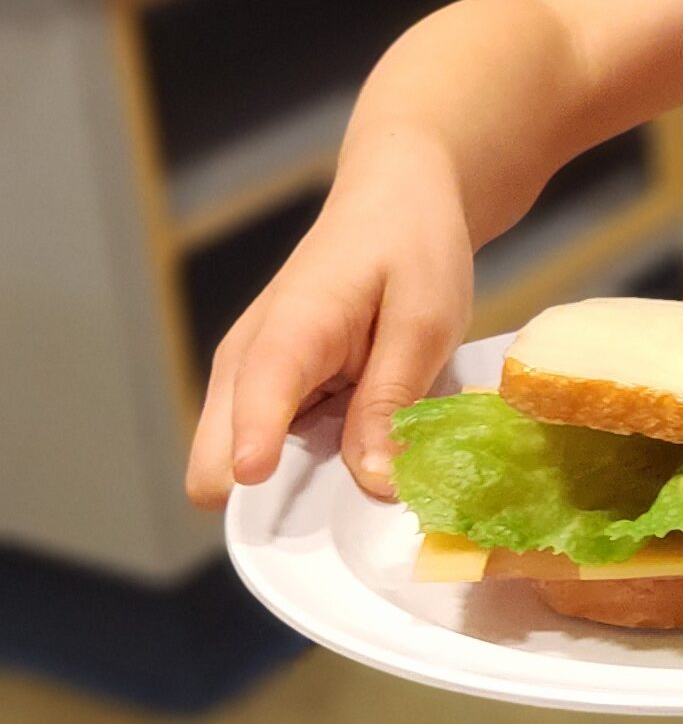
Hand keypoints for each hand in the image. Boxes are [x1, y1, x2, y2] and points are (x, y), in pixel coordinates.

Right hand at [185, 134, 474, 508]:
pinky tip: (357, 465)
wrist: (397, 201)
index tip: (253, 481)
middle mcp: (249, 361)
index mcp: (290, 328)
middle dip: (268, 500)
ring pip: (240, 467)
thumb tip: (372, 484)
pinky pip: (274, 455)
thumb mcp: (424, 320)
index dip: (253, 448)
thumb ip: (392, 400)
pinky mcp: (272, 396)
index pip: (253, 396)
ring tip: (359, 493)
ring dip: (293, 490)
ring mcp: (253, 382)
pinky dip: (309, 470)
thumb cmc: (412, 248)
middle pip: (216, 455)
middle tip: (337, 522)